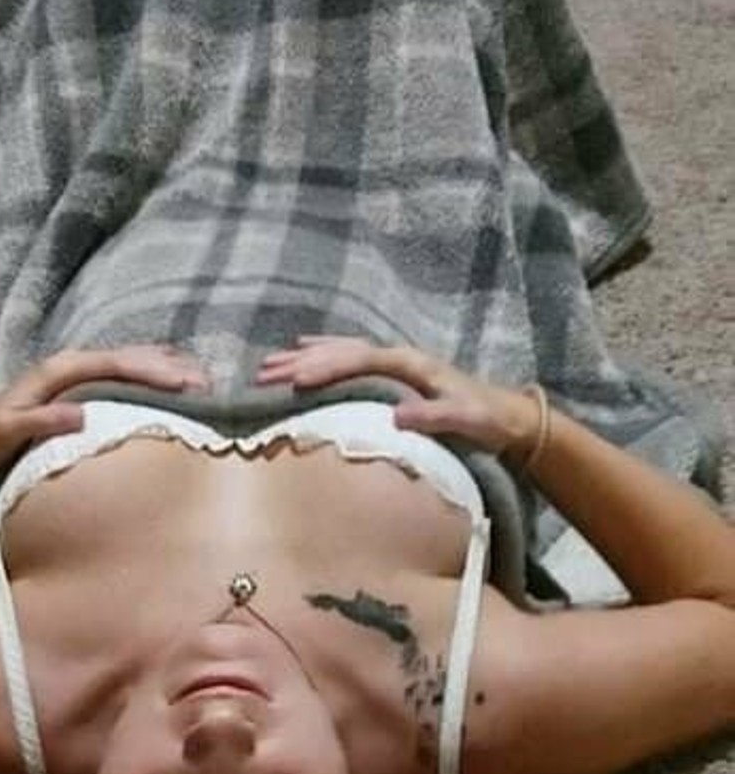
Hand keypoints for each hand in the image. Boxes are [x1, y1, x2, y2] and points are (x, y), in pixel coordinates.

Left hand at [0, 344, 211, 480]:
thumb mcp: (9, 431)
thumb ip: (42, 420)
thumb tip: (81, 415)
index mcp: (61, 370)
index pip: (117, 364)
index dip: (154, 370)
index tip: (187, 383)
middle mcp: (73, 366)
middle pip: (132, 358)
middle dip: (172, 367)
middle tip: (210, 384)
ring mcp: (79, 377)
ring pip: (132, 364)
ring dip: (167, 371)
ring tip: (204, 385)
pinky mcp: (82, 392)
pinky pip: (125, 379)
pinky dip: (152, 380)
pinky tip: (173, 391)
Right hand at [256, 336, 540, 458]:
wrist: (508, 418)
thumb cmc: (487, 421)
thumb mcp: (465, 421)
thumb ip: (433, 418)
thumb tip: (397, 415)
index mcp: (410, 364)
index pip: (359, 361)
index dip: (326, 368)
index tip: (295, 380)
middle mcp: (398, 357)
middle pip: (341, 352)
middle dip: (301, 363)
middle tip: (264, 374)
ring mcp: (394, 364)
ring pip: (340, 353)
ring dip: (304, 359)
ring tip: (268, 367)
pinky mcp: (392, 375)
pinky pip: (349, 360)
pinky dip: (323, 356)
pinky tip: (302, 358)